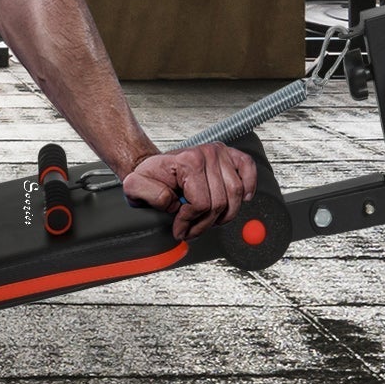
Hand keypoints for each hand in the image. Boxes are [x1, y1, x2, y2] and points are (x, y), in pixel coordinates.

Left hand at [121, 143, 258, 241]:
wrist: (154, 166)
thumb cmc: (148, 177)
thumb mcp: (135, 188)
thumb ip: (150, 196)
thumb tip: (175, 204)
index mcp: (188, 160)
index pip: (201, 203)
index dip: (190, 222)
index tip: (180, 229)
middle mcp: (207, 153)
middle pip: (219, 202)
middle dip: (205, 223)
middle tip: (192, 230)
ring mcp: (220, 153)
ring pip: (235, 194)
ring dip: (224, 214)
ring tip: (208, 220)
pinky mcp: (229, 155)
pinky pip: (248, 168)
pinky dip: (249, 185)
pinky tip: (241, 199)